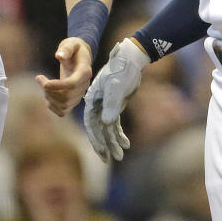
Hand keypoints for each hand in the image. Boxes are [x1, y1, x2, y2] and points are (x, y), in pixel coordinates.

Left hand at [35, 37, 92, 116]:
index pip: (72, 84)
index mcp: (84, 71)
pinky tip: (47, 95)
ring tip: (43, 85)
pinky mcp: (74, 99)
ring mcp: (79, 94)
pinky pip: (64, 111)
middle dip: (50, 91)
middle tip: (40, 79)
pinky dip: (53, 107)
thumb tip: (59, 56)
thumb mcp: (71, 43)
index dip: (57, 86)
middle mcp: (84, 85)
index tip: (44, 82)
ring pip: (64, 106)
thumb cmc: (74, 48)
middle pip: (67, 97)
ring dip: (50, 98)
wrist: (80, 56)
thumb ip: (66, 49)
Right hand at [83, 38, 149, 162]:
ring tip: (120, 156)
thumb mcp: (117, 87)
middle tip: (108, 160)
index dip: (95, 138)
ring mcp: (106, 105)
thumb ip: (112, 105)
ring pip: (108, 129)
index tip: (101, 151)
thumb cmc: (122, 71)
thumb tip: (107, 124)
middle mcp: (97, 104)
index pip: (91, 123)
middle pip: (98, 129)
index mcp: (92, 99)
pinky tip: (126, 144)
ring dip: (113, 142)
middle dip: (104, 145)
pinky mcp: (115, 105)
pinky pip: (115, 124)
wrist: (131, 60)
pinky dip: (120, 134)